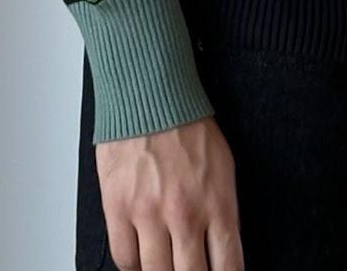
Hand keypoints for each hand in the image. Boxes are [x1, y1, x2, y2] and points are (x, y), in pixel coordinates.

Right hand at [96, 115, 243, 270]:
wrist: (151, 94)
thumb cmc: (187, 125)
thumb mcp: (224, 167)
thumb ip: (223, 211)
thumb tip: (223, 249)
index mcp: (217, 203)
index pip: (228, 267)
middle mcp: (184, 213)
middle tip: (189, 269)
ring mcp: (149, 213)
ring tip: (166, 265)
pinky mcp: (118, 208)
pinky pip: (125, 259)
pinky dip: (134, 265)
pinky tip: (142, 259)